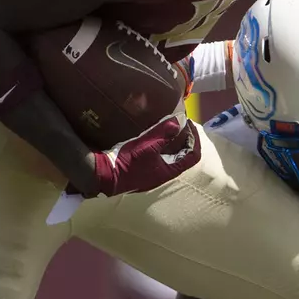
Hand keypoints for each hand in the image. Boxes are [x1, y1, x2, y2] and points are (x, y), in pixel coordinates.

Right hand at [68, 115, 201, 197]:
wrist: (104, 175)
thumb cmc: (128, 163)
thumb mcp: (147, 146)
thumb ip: (163, 134)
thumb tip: (178, 122)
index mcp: (169, 171)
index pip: (192, 157)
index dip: (195, 140)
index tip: (190, 125)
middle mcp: (162, 174)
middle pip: (181, 156)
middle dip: (183, 140)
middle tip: (180, 124)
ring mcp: (151, 174)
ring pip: (168, 157)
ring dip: (171, 143)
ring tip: (167, 128)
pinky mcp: (141, 171)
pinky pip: (157, 157)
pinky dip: (160, 146)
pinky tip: (152, 137)